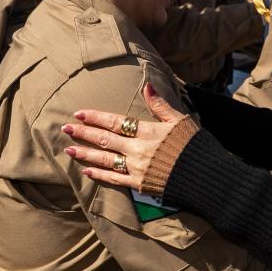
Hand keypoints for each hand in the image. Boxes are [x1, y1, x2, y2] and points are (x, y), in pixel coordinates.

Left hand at [62, 83, 188, 190]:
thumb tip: (146, 86)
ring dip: (85, 154)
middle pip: (105, 140)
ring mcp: (137, 168)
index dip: (96, 117)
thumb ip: (161, 105)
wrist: (205, 176)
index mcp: (148, 132)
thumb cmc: (195, 145)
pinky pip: (115, 179)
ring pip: (105, 159)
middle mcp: (138, 150)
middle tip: (65, 128)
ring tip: (68, 150)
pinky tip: (87, 170)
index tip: (79, 113)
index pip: (116, 122)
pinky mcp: (140, 184)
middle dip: (84, 133)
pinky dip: (100, 174)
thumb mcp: (180, 120)